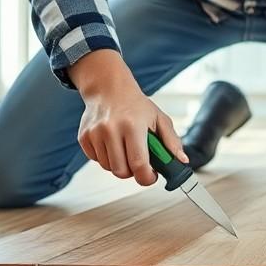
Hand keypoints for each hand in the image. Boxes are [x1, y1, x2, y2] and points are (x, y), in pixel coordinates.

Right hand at [70, 50, 187, 185]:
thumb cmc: (137, 105)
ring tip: (125, 148)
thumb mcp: (159, 118)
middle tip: (138, 161)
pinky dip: (106, 157)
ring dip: (119, 164)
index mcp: (133, 125)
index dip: (147, 177)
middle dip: (133, 172)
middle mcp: (111, 129)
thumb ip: (172, 141)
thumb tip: (182, 161)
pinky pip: (96, 160)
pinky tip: (112, 143)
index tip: (151, 176)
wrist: (108, 88)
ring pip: (108, 168)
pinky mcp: (84, 137)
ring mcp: (95, 133)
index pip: (139, 164)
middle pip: (121, 171)